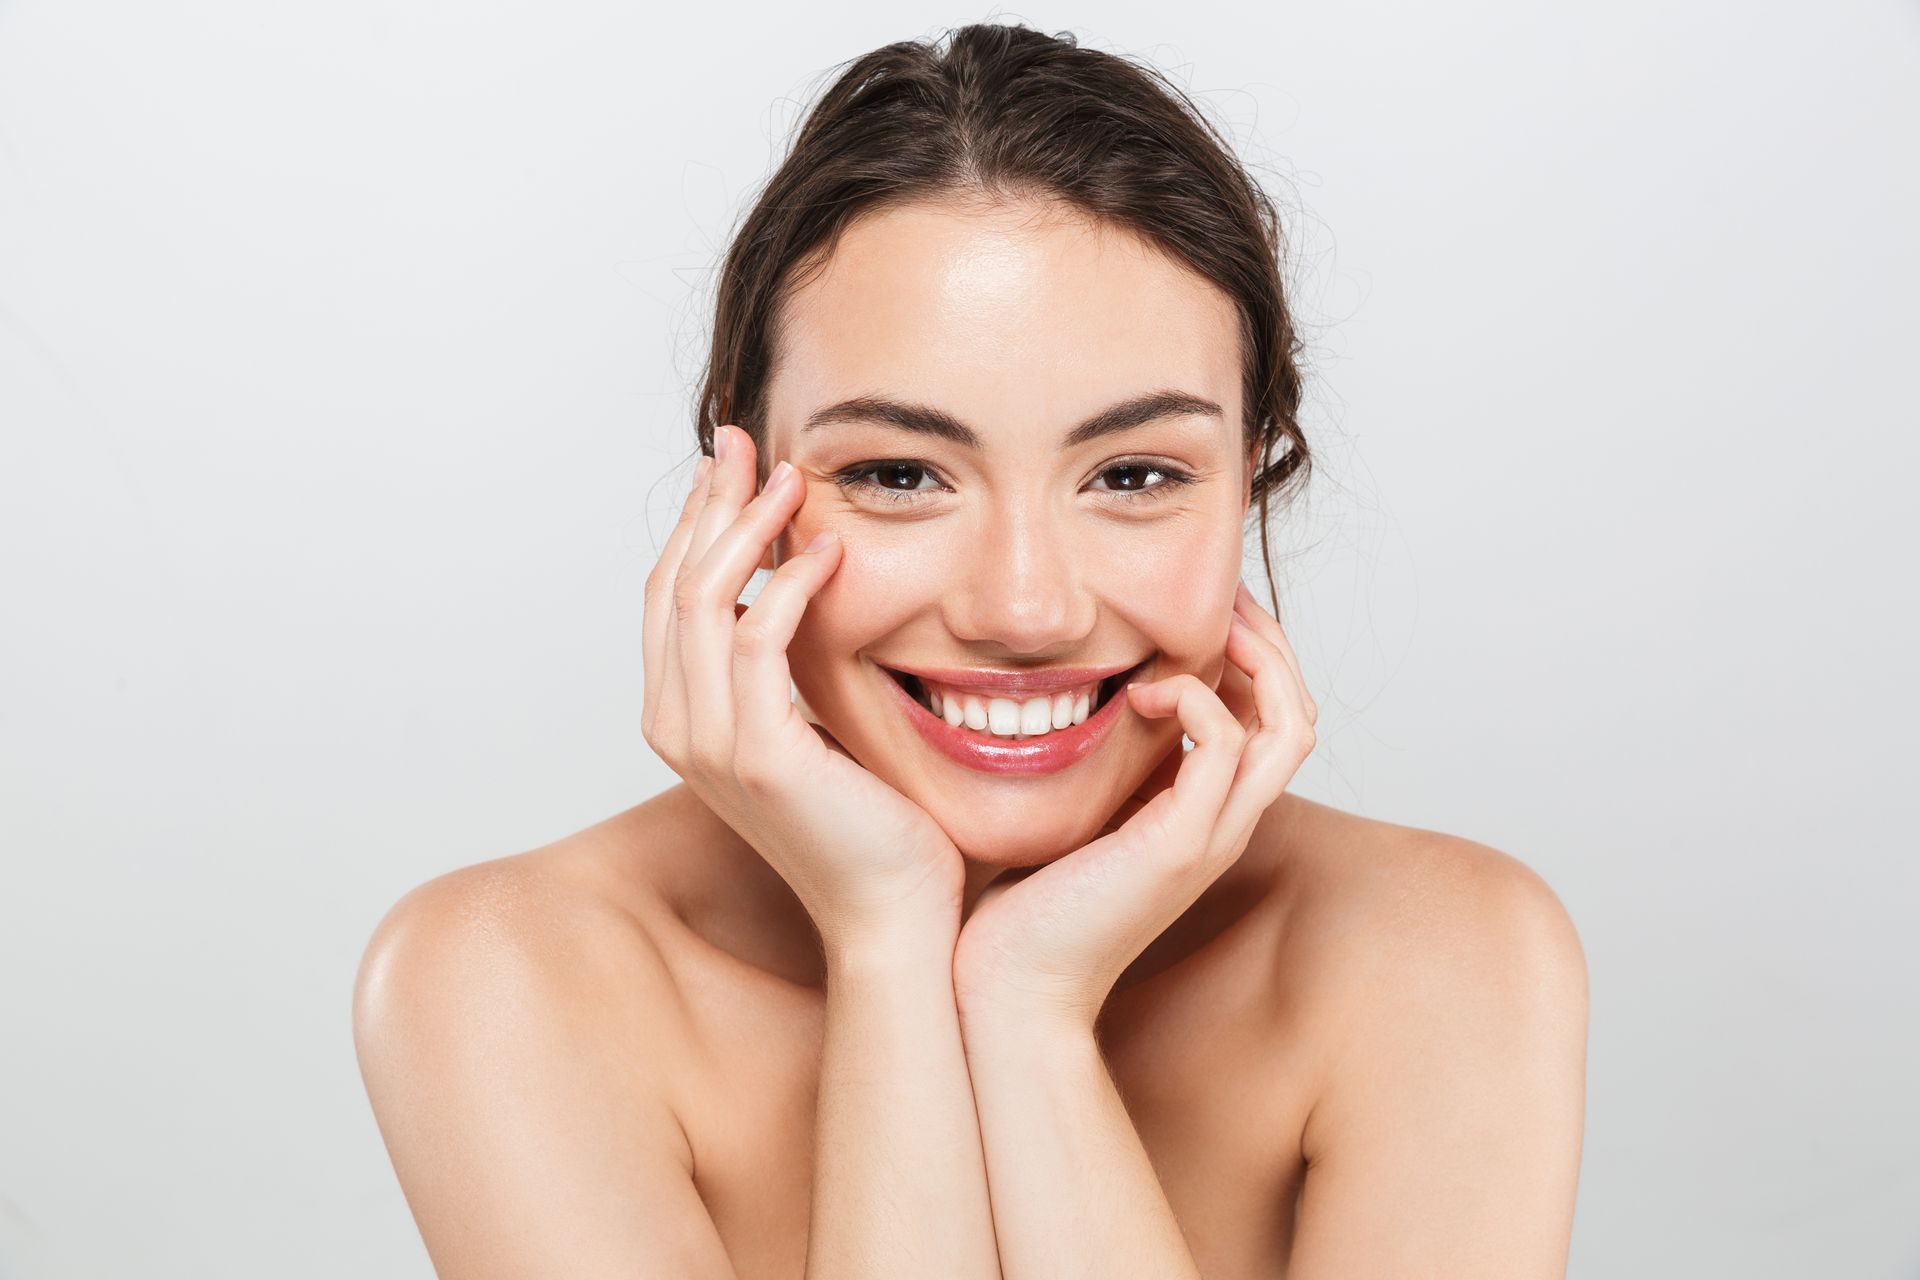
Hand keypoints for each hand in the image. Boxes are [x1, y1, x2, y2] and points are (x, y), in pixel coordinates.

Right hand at [642, 424, 965, 955]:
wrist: (893, 912)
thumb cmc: (868, 820)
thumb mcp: (811, 724)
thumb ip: (784, 666)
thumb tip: (796, 584)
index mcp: (681, 717)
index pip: (669, 595)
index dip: (696, 522)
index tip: (735, 462)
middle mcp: (677, 728)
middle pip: (672, 585)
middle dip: (710, 505)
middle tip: (747, 441)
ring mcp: (710, 746)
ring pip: (703, 602)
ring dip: (746, 529)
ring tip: (793, 478)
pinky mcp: (758, 758)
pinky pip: (758, 643)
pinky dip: (788, 586)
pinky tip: (827, 552)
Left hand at [951, 581, 1317, 1026]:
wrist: (1011, 990)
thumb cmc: (1022, 908)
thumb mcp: (1070, 816)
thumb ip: (1092, 767)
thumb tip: (1066, 701)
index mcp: (1201, 816)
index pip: (1266, 719)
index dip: (1249, 655)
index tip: (1202, 608)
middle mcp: (1222, 825)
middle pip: (1297, 712)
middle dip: (1268, 641)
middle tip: (1220, 597)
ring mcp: (1210, 837)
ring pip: (1288, 726)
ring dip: (1255, 659)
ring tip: (1206, 627)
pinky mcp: (1178, 846)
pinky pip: (1225, 747)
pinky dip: (1198, 700)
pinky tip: (1142, 693)